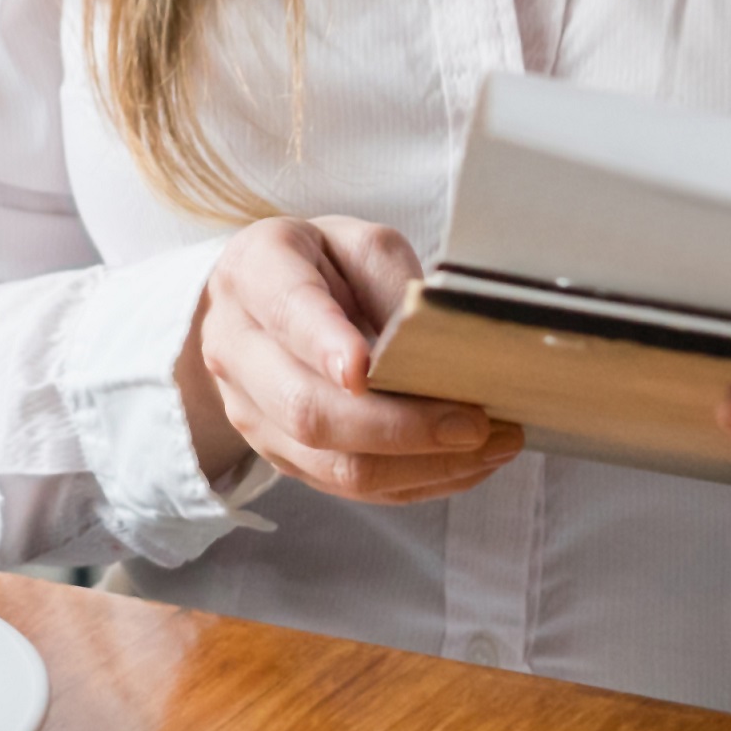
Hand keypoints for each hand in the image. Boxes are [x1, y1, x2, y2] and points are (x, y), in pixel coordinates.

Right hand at [179, 214, 520, 502]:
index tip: (367, 371)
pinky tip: (466, 462)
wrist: (255, 306)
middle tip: (475, 422)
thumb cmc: (319, 267)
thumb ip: (391, 282)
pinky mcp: (282, 457)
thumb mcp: (356, 242)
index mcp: (256, 275)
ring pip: (333, 464)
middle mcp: (239, 351)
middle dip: (400, 427)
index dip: (326, 345)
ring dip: (420, 465)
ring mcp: (254, 415)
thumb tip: (437, 343)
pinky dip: (415, 481)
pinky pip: (349, 488)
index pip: (289, 312)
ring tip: (491, 445)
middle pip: (308, 410)